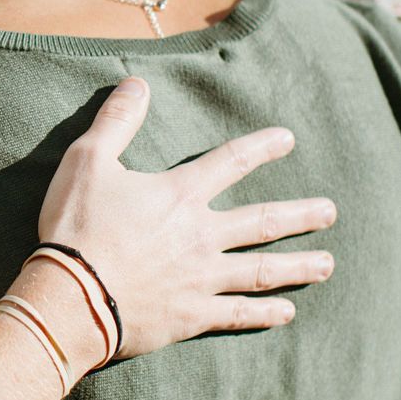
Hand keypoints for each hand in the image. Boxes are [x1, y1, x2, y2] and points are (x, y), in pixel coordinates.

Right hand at [30, 77, 335, 358]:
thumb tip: (137, 84)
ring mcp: (201, 278)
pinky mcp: (192, 316)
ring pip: (262, 270)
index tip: (288, 140)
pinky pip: (238, 314)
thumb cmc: (76, 226)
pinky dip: (265, 313)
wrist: (70, 297)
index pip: (230, 162)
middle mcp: (201, 235)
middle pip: (262, 222)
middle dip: (300, 215)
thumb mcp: (87, 160)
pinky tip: (287, 312)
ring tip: (328, 264)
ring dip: (298, 265)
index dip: (260, 148)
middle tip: (330, 212)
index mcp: (179, 195)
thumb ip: (116, 121)